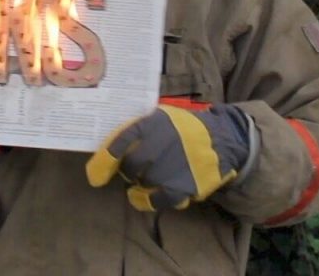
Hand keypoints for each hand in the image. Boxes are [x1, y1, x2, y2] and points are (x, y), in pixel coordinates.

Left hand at [85, 104, 250, 210]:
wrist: (224, 138)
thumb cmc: (184, 129)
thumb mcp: (161, 118)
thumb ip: (137, 129)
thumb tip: (105, 152)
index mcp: (154, 122)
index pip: (121, 141)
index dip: (104, 160)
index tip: (94, 176)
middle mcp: (164, 142)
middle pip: (131, 166)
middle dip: (128, 171)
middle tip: (134, 170)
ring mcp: (176, 164)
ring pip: (144, 182)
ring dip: (141, 183)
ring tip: (148, 177)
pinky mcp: (187, 184)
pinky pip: (159, 200)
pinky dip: (147, 201)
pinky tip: (142, 198)